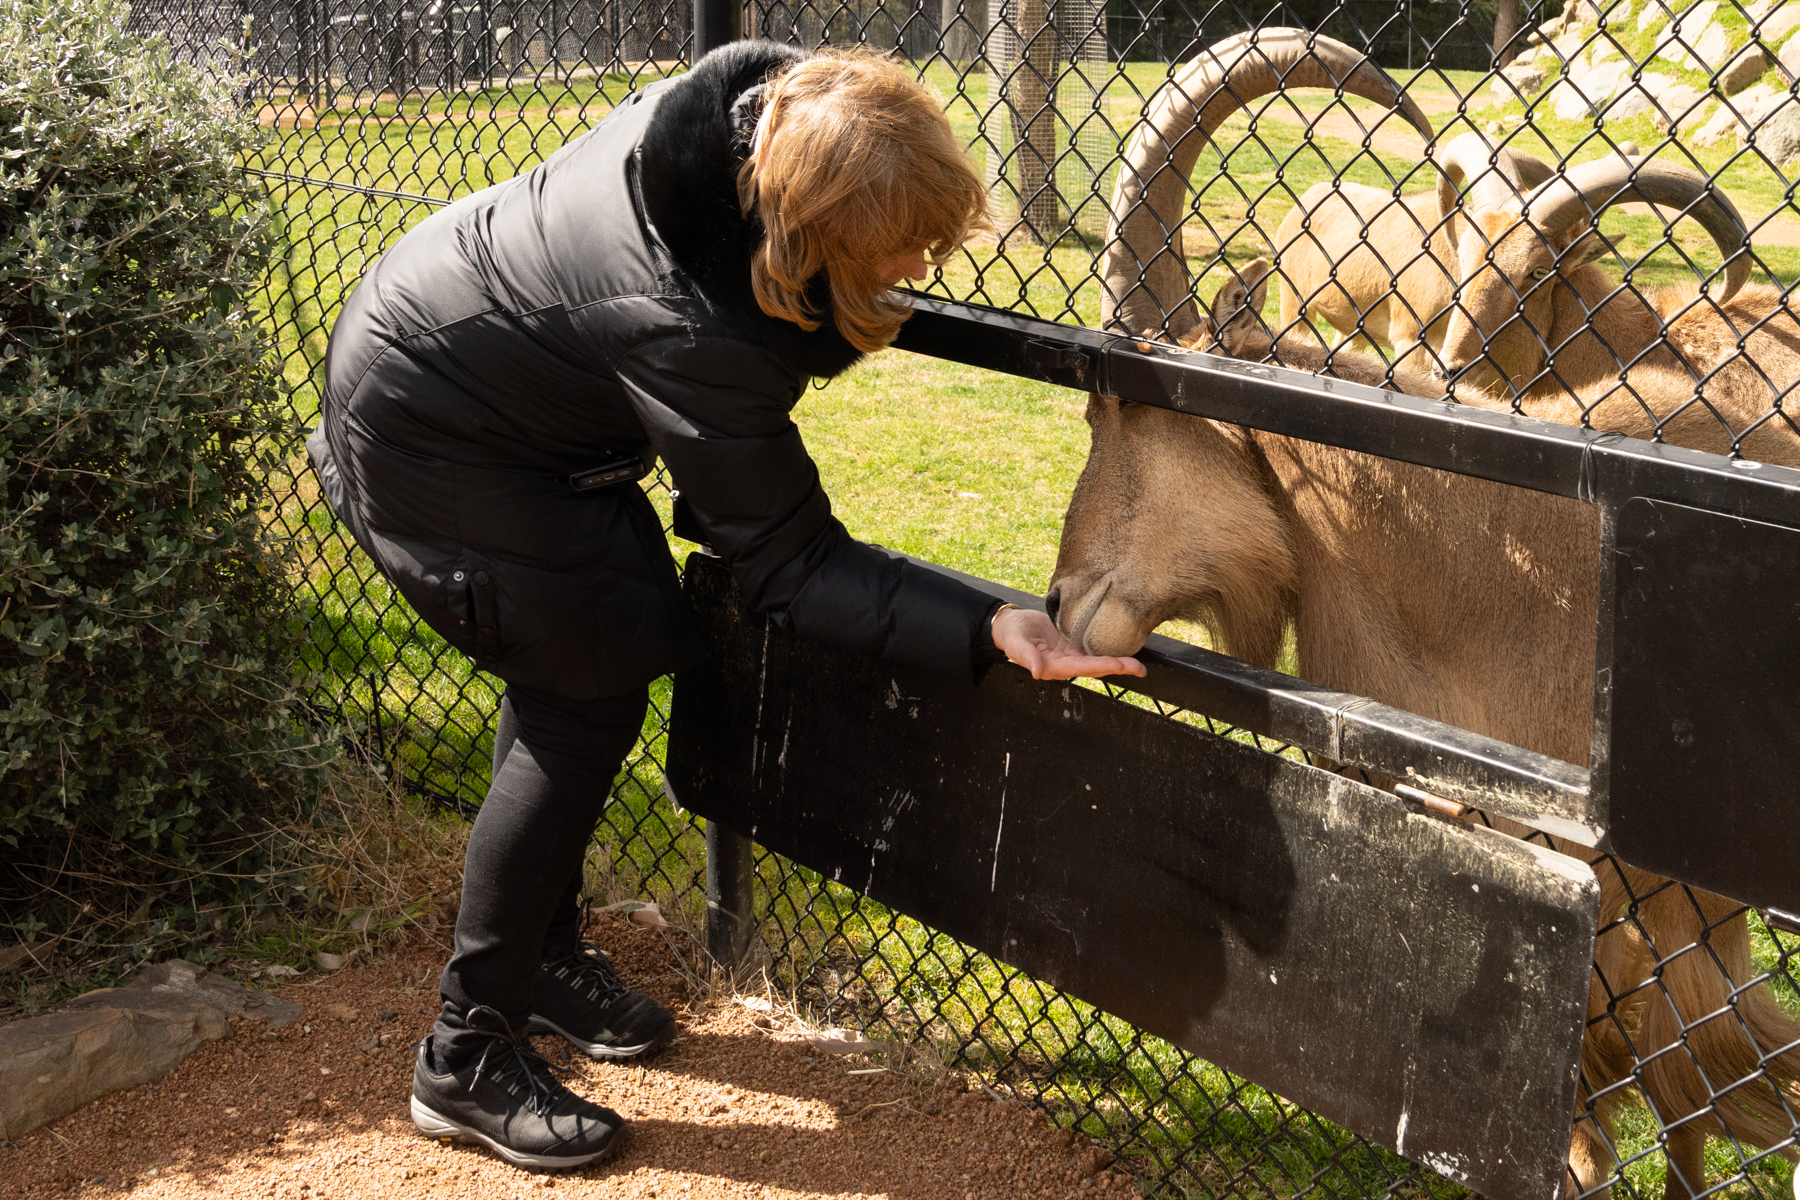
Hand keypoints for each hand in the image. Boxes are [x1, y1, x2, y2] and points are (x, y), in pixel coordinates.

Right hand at [991, 607, 1146, 680]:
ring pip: (1098, 661)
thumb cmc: (1011, 635)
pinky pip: (1094, 650)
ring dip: (1119, 664)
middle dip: (1118, 668)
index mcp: (1053, 666)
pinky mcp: (1073, 646)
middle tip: (1139, 668)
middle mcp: (1066, 664)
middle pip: (1095, 667)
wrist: (1011, 626)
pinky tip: (1124, 650)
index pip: (1080, 668)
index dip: (1100, 666)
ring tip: (1140, 666)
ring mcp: (1071, 656)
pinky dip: (1110, 652)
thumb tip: (1036, 672)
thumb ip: (1025, 656)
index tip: (1119, 665)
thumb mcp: (1015, 643)